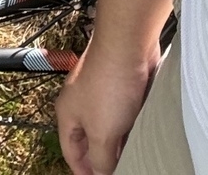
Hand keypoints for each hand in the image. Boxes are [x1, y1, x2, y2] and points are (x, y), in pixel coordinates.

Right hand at [56, 37, 160, 174]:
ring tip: (132, 155)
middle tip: (119, 170)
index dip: (83, 171)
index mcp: (67, 115)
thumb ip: (100, 158)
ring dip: (118, 142)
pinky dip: (128, 125)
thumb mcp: (102, 132)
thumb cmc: (109, 82)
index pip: (71, 152)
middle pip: (88, 140)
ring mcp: (100, 93)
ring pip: (106, 126)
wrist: (127, 45)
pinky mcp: (118, 85)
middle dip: (102, 158)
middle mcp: (80, 103)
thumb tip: (102, 173)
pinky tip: (140, 132)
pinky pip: (121, 112)